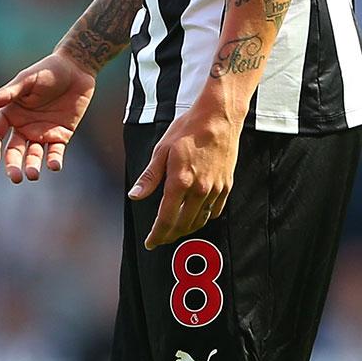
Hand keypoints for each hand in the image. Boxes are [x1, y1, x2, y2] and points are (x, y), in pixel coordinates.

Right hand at [0, 49, 95, 181]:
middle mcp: (24, 125)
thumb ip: (7, 94)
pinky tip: (54, 165)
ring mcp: (42, 132)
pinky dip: (54, 161)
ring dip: (32, 166)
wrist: (76, 68)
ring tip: (32, 175)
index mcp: (11, 112)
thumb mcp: (26, 80)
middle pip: (13, 150)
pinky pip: (55, 152)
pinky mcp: (61, 135)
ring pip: (33, 155)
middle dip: (12, 165)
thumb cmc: (48, 70)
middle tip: (15, 177)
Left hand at [129, 103, 240, 249]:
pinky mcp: (226, 186)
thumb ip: (149, 177)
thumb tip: (135, 195)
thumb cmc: (188, 129)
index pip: (166, 219)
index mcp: (180, 181)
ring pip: (199, 221)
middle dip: (169, 235)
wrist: (218, 118)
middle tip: (160, 238)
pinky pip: (214, 211)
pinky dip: (203, 218)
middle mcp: (199, 190)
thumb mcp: (161, 150)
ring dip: (186, 229)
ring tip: (175, 230)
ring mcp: (215, 189)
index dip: (157, 234)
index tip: (150, 242)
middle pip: (183, 225)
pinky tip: (195, 215)